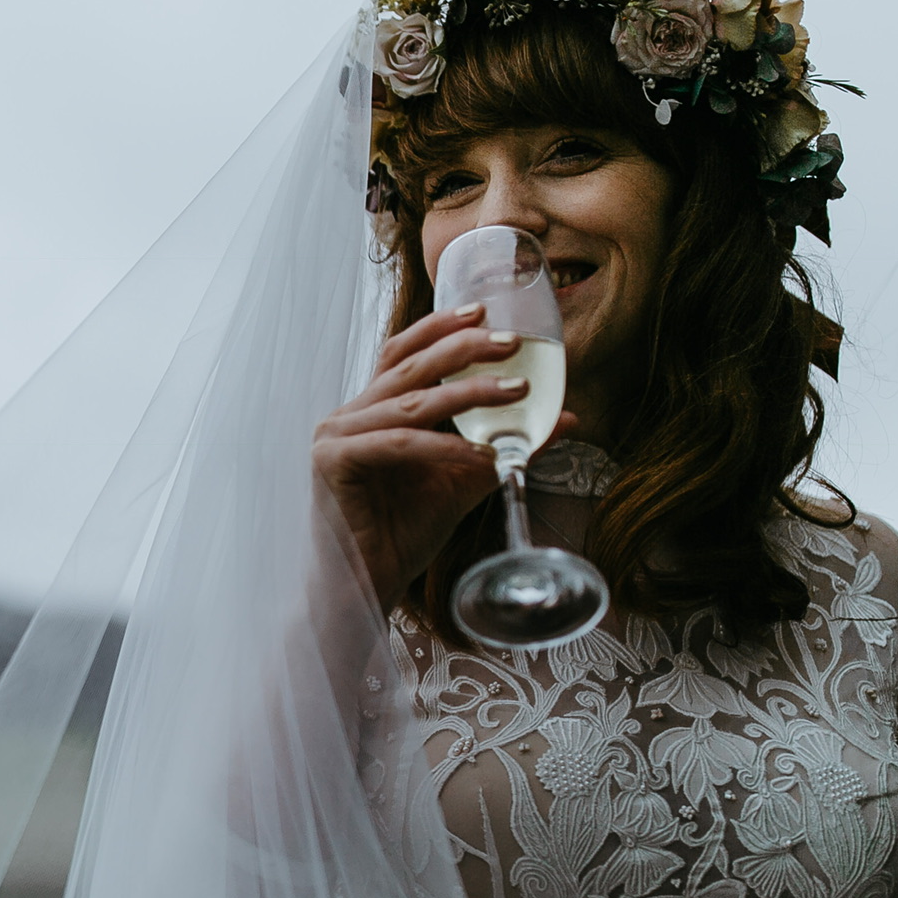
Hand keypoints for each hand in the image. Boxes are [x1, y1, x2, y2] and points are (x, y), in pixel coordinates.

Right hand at [312, 304, 579, 610]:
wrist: (364, 587)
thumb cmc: (403, 535)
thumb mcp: (463, 480)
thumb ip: (505, 446)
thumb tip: (565, 419)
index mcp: (368, 412)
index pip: (401, 354)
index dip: (440, 329)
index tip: (483, 310)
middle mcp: (346, 416)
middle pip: (408, 366)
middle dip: (464, 348)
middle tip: (512, 342)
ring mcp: (334, 437)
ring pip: (411, 402)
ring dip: (468, 394)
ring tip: (517, 390)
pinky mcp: (332, 463)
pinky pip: (400, 444)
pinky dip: (444, 447)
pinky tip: (481, 455)